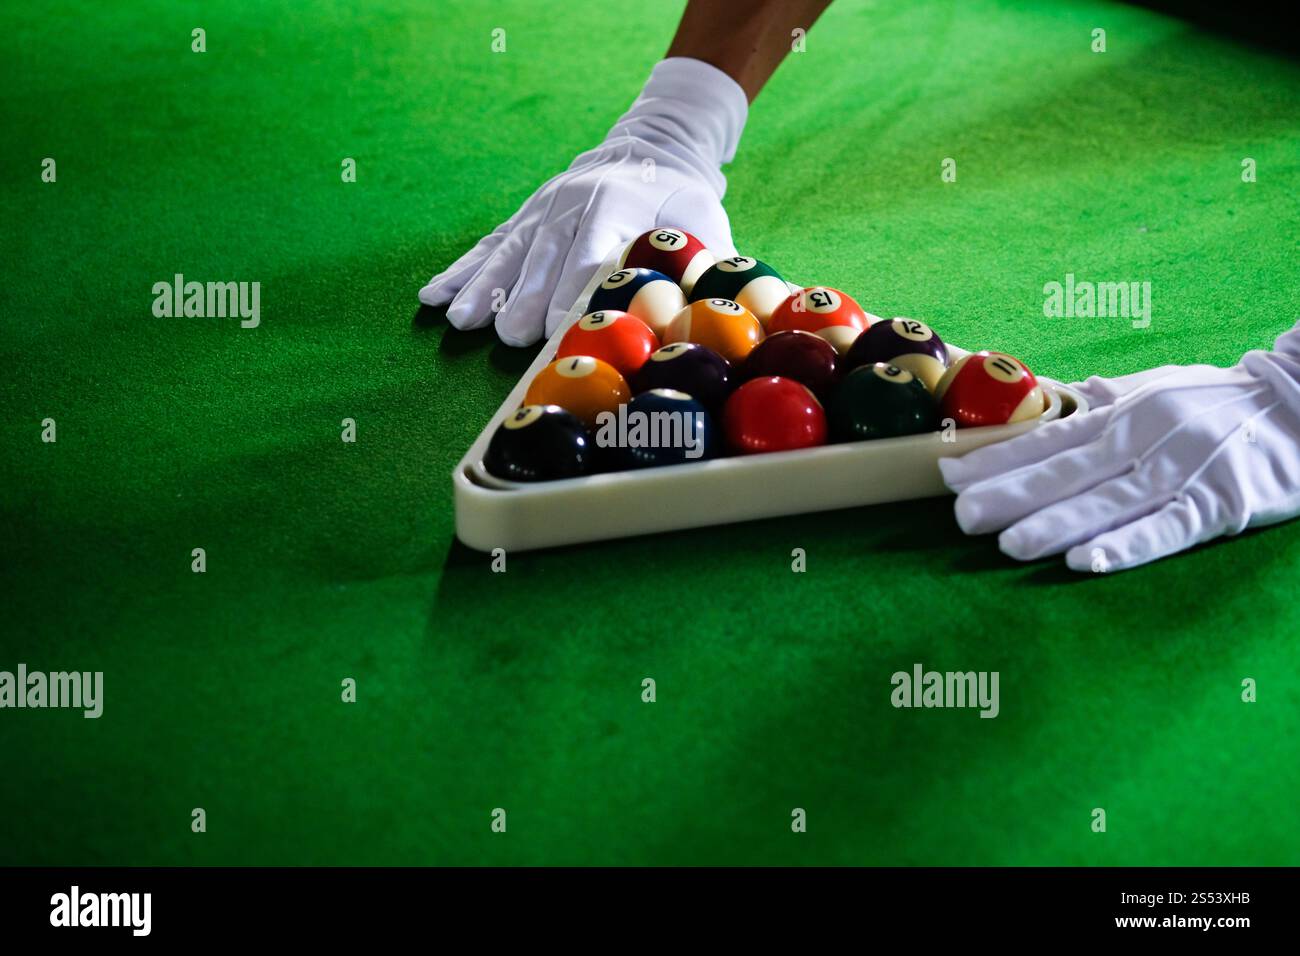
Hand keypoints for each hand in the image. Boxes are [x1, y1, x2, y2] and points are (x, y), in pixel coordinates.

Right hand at [419, 58, 746, 346]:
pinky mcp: (524, 218)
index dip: (573, 290)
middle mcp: (570, 203)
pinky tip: (433, 296)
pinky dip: (462, 271)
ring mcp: (541, 210)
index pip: (590, 252)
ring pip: (509, 251)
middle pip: (544, 257)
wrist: (652, 147)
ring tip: (461, 322)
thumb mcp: (705, 226)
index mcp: (616, 205)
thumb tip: (709, 315)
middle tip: (510, 339)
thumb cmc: (682, 201)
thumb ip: (705, 266)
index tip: (559, 327)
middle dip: (526, 299)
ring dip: (483, 288)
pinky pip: (489, 245)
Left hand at [939, 322, 1299, 571]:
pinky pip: (1168, 529)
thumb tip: (1060, 397)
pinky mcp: (1222, 503)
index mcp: (1124, 414)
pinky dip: (1126, 545)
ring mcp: (1183, 470)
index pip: (1049, 439)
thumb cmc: (1224, 401)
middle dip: (1011, 495)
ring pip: (1109, 502)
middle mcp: (1145, 437)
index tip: (949, 475)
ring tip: (1009, 545)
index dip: (998, 460)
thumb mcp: (1160, 388)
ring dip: (1056, 524)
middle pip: (1067, 471)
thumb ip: (1108, 401)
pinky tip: (1087, 562)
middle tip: (961, 517)